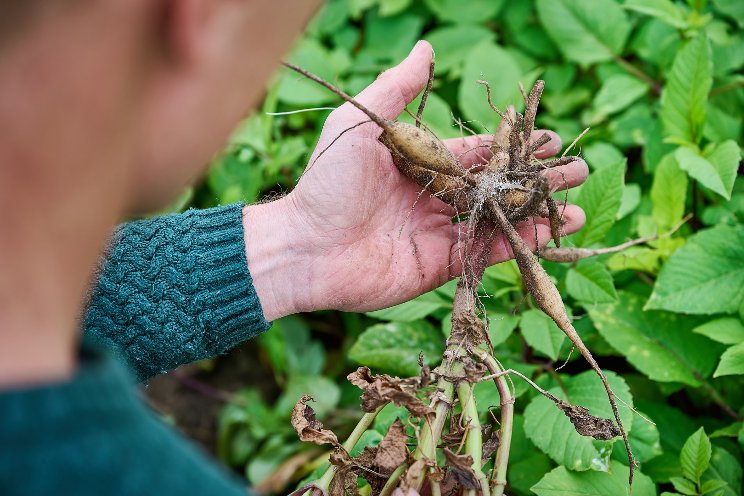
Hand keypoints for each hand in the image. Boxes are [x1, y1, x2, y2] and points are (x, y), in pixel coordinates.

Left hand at [244, 41, 586, 319]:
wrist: (304, 247)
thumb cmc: (327, 182)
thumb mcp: (359, 125)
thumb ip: (396, 88)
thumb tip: (426, 46)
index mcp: (420, 162)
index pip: (478, 150)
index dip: (512, 145)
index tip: (550, 137)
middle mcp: (434, 196)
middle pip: (496, 185)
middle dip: (535, 178)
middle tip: (578, 168)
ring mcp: (438, 232)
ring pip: (498, 220)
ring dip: (537, 212)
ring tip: (577, 204)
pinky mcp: (440, 265)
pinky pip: (487, 252)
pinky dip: (521, 244)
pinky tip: (555, 233)